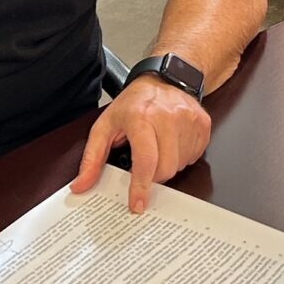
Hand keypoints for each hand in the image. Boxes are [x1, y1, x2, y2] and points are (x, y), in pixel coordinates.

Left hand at [71, 76, 211, 210]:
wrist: (164, 79)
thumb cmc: (133, 104)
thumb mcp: (105, 127)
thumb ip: (91, 159)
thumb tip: (81, 185)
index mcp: (141, 118)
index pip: (145, 160)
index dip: (141, 186)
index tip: (138, 204)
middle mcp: (168, 117)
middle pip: (166, 168)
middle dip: (154, 176)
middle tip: (146, 164)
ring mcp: (189, 119)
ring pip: (181, 164)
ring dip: (169, 165)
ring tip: (159, 147)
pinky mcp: (203, 123)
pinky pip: (195, 156)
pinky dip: (182, 157)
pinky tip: (173, 143)